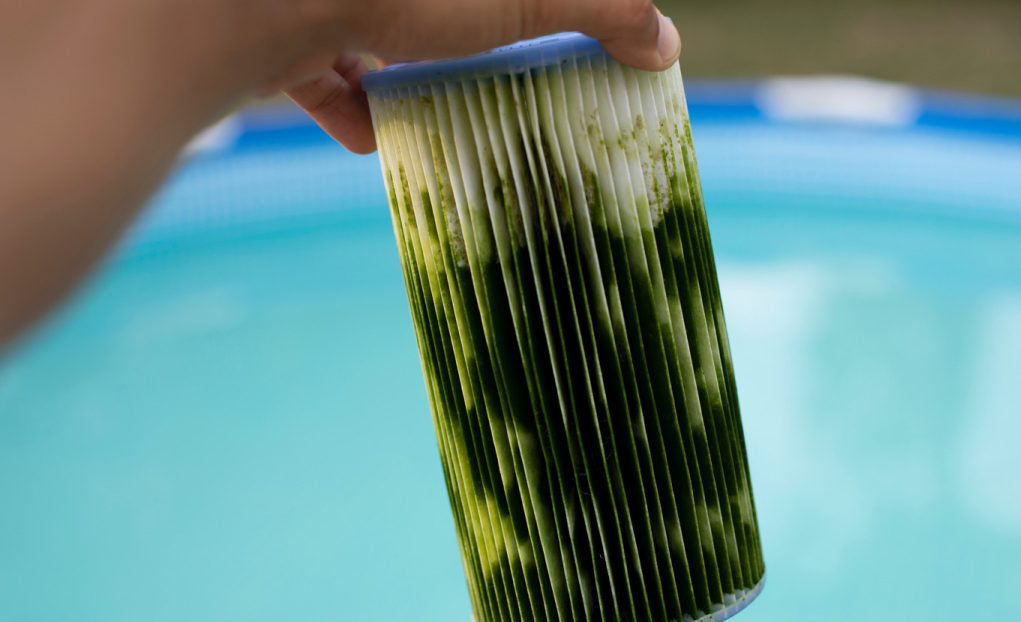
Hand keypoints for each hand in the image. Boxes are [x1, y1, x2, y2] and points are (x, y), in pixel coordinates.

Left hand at [282, 0, 681, 153]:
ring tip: (440, 112)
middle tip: (493, 82)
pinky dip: (347, 104)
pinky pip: (314, 66)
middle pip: (436, 7)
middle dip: (460, 37)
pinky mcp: (279, 24)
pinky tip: (377, 136)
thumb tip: (668, 43)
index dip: (525, 10)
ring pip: (370, 26)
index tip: (540, 46)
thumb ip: (600, 11)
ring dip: (402, 72)